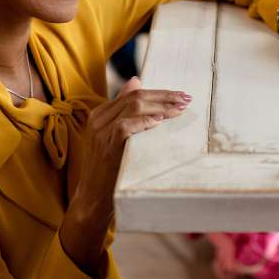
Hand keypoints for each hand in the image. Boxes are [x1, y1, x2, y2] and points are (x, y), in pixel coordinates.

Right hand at [60, 77, 189, 273]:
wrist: (92, 198)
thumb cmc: (108, 170)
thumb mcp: (115, 138)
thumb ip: (124, 112)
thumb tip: (137, 80)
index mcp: (100, 114)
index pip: (132, 93)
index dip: (159, 92)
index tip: (180, 96)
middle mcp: (98, 119)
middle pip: (135, 97)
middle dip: (164, 96)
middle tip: (186, 99)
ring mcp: (100, 132)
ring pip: (133, 107)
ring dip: (160, 107)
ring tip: (179, 110)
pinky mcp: (106, 146)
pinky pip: (125, 126)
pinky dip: (144, 122)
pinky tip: (159, 122)